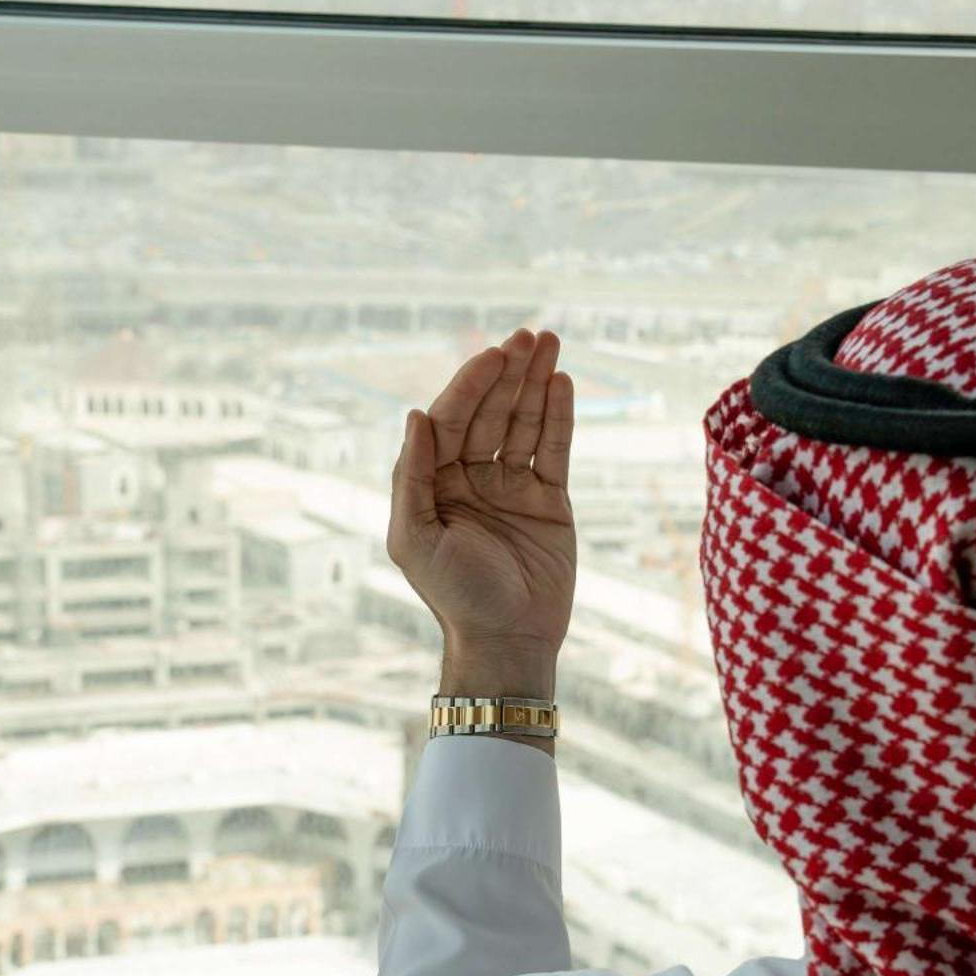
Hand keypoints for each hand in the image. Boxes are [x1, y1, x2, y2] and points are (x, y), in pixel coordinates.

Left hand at [388, 329, 575, 701]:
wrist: (508, 641)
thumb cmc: (454, 596)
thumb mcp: (415, 538)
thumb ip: (411, 476)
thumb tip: (414, 415)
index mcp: (435, 484)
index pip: (451, 420)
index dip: (470, 386)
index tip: (493, 356)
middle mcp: (472, 478)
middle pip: (491, 413)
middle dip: (508, 373)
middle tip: (528, 335)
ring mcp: (512, 488)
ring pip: (525, 423)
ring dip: (536, 383)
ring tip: (550, 342)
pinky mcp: (549, 501)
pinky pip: (555, 450)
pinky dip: (560, 417)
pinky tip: (563, 383)